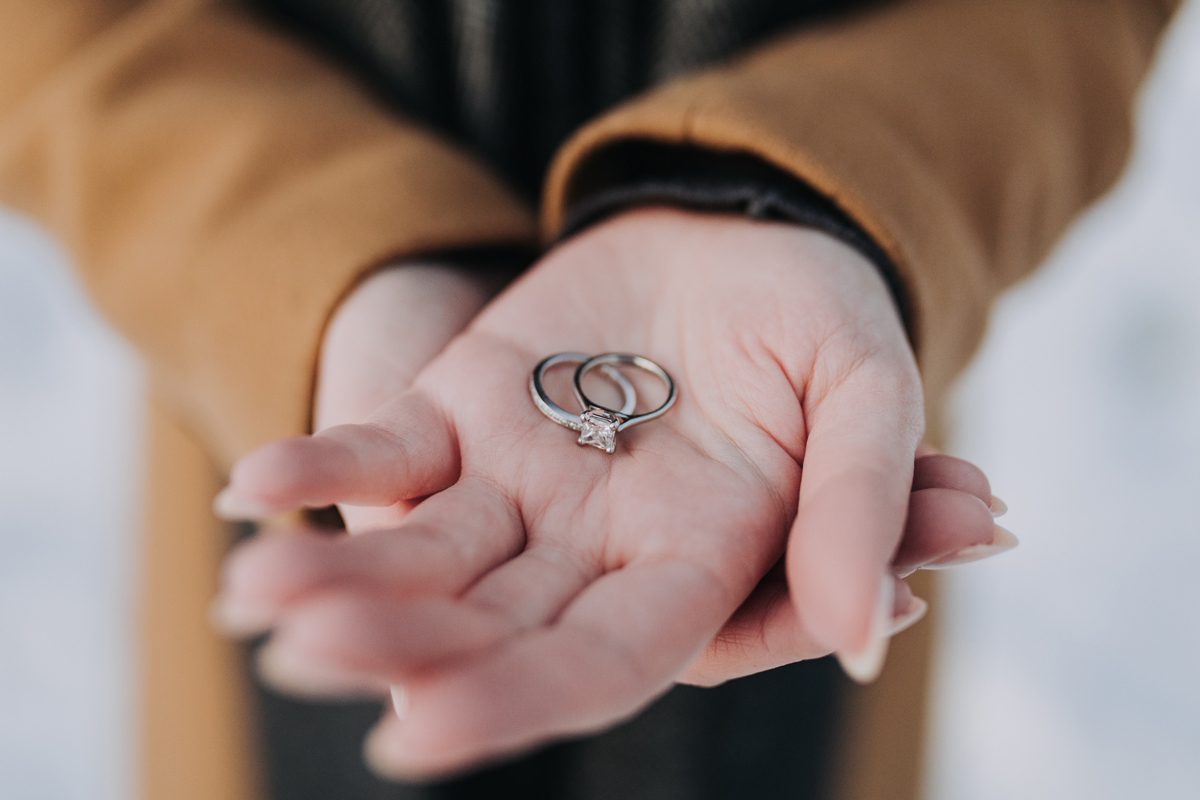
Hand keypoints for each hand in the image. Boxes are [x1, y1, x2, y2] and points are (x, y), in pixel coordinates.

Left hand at [215, 209, 1011, 776]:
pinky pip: (384, 453)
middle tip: (304, 652)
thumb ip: (861, 501)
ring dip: (339, 577)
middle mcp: (593, 549)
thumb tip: (867, 635)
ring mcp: (517, 485)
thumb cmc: (814, 313)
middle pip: (490, 625)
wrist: (735, 226)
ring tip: (252, 594)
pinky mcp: (460, 413)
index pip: (604, 658)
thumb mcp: (866, 384)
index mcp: (696, 563)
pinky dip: (323, 465)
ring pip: (422, 555)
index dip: (519, 696)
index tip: (418, 733)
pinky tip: (252, 487)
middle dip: (401, 646)